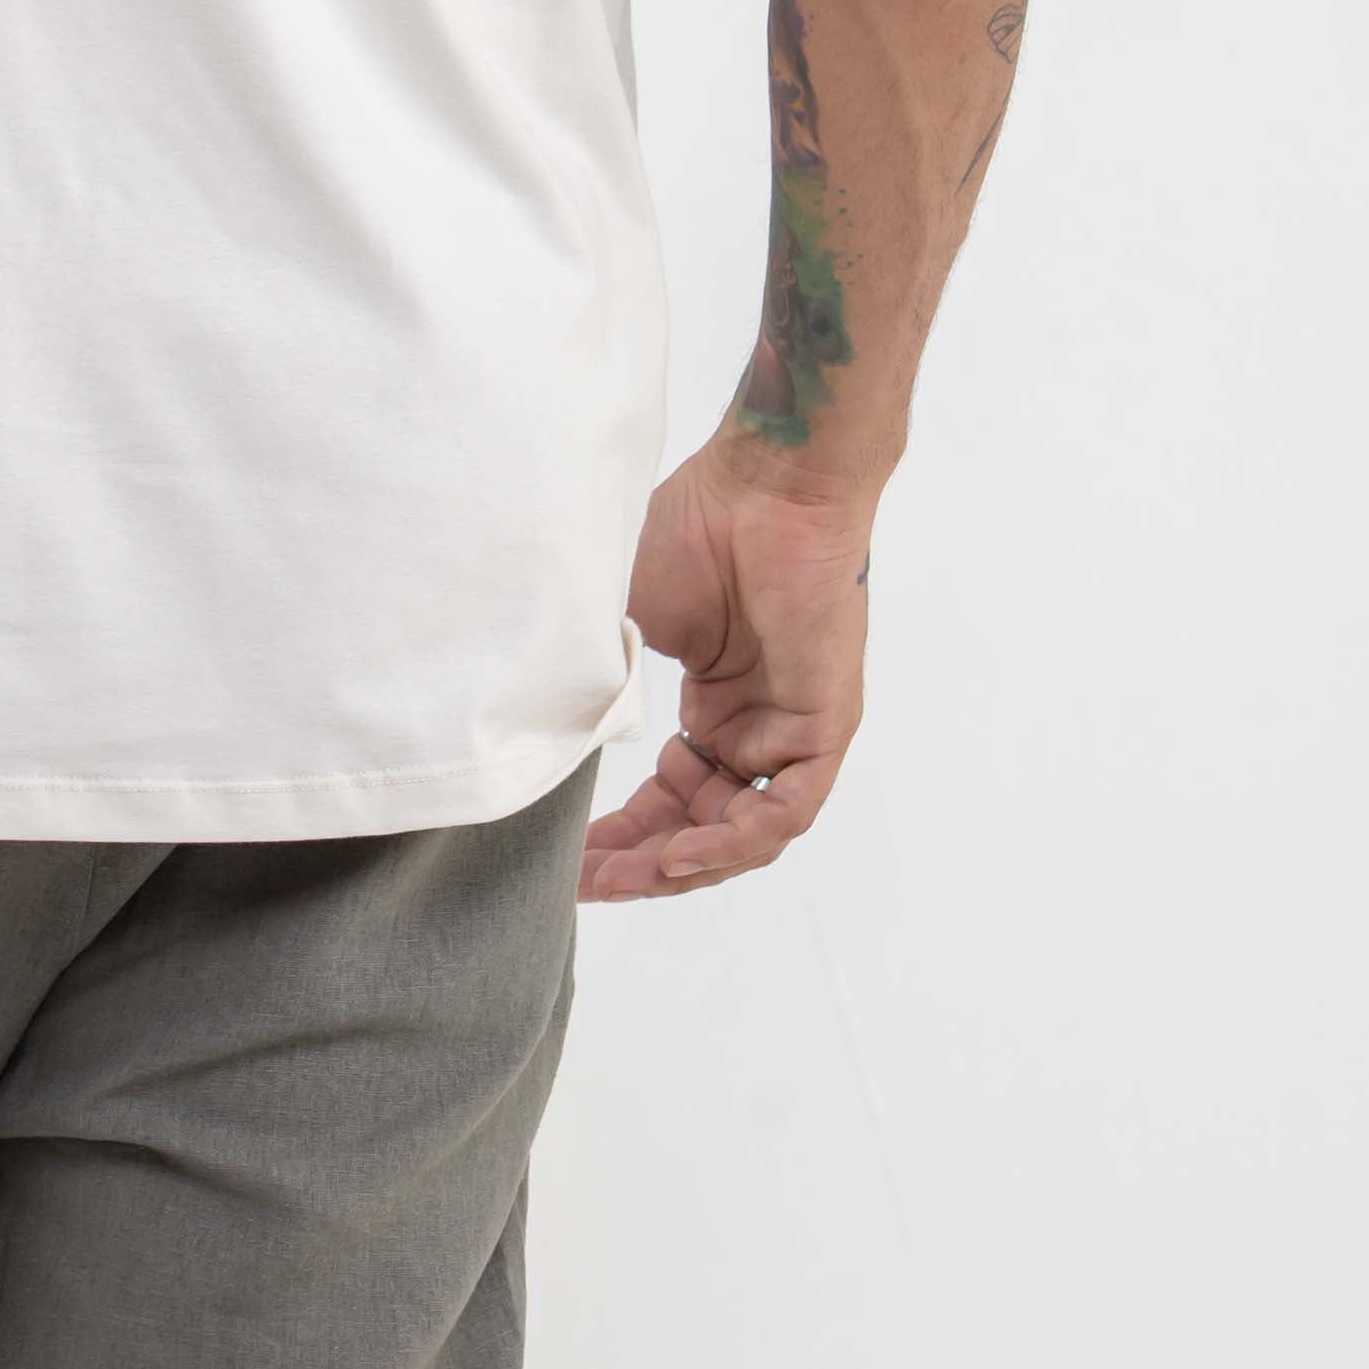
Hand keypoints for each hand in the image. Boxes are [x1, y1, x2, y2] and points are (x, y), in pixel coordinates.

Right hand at [581, 435, 872, 902]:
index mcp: (714, 703)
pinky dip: (735, 840)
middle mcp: (755, 726)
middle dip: (642, 863)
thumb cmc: (696, 528)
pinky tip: (682, 853)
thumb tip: (542, 738)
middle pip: (702, 827)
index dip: (623, 835)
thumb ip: (598, 684)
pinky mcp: (826, 725)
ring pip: (743, 832)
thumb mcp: (625, 622)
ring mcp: (791, 729)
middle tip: (583, 884)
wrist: (763, 484)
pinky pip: (785, 809)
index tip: (570, 860)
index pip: (672, 797)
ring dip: (682, 863)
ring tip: (622, 877)